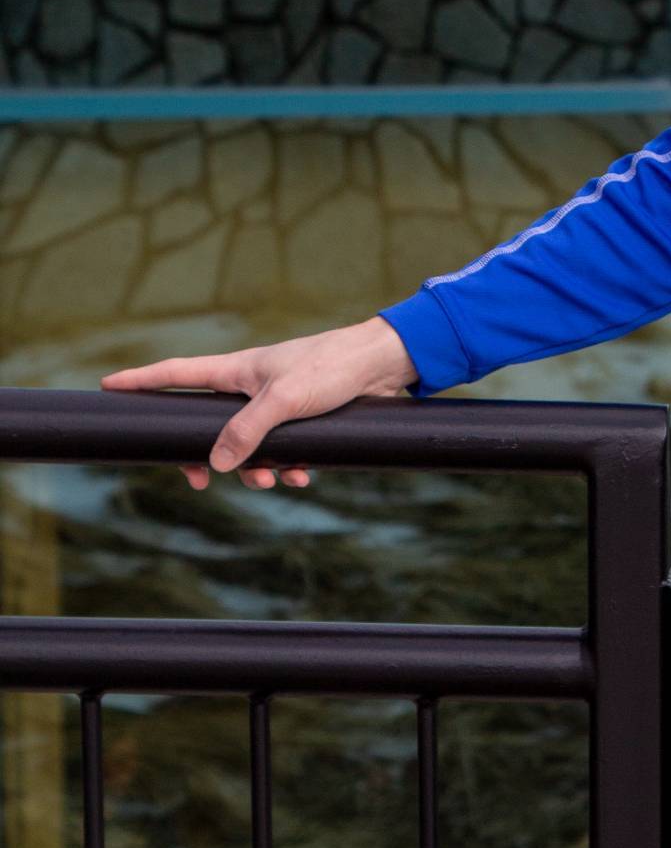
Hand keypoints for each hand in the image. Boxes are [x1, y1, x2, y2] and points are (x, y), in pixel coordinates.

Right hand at [100, 318, 416, 490]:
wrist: (384, 365)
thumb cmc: (332, 367)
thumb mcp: (283, 400)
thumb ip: (247, 431)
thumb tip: (216, 462)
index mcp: (237, 370)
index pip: (178, 373)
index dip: (142, 381)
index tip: (109, 385)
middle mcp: (251, 386)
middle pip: (209, 425)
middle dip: (207, 457)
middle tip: (200, 482)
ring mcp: (276, 403)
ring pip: (248, 445)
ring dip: (257, 469)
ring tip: (275, 481)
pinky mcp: (302, 418)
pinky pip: (281, 451)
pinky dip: (287, 467)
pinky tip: (302, 477)